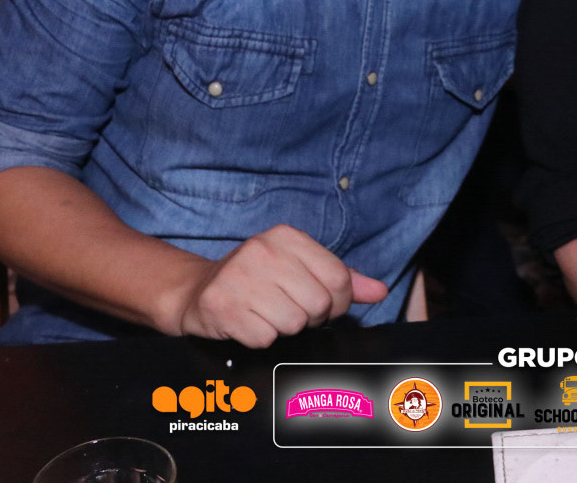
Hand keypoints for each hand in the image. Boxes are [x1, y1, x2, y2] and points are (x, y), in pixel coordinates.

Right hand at [169, 224, 387, 346]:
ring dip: (285, 329)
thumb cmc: (257, 280)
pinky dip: (261, 338)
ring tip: (268, 314)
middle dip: (311, 317)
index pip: (338, 278)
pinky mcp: (223, 307)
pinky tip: (250, 323)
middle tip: (291, 311)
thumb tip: (378, 291)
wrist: (198, 291)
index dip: (338, 302)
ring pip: (294, 323)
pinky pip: (265, 338)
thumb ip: (342, 279)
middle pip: (318, 303)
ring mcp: (239, 278)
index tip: (324, 306)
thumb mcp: (299, 268)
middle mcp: (262, 251)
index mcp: (286, 237)